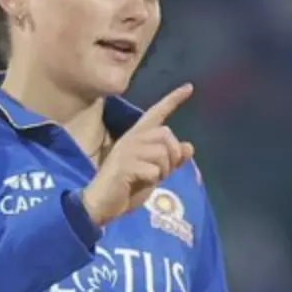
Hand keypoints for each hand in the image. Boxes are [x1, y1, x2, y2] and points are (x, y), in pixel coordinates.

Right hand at [80, 84, 195, 226]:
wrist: (102, 203)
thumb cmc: (128, 187)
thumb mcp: (155, 173)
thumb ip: (171, 160)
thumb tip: (189, 146)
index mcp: (138, 137)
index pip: (157, 113)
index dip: (173, 100)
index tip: (189, 87)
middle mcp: (131, 139)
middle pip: (166, 134)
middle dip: (172, 155)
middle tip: (161, 171)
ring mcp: (126, 151)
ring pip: (162, 153)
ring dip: (163, 170)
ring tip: (148, 178)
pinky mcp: (123, 165)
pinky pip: (153, 171)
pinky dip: (152, 181)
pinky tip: (138, 183)